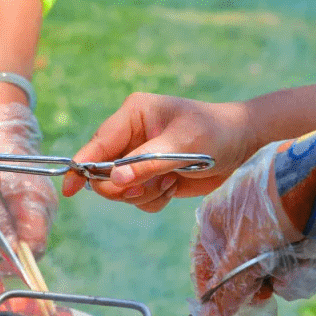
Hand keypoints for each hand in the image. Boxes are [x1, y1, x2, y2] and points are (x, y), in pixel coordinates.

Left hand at [0, 101, 57, 259]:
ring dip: (11, 246)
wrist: (0, 128)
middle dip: (13, 256)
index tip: (0, 268)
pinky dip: (13, 236)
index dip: (18, 263)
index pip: (34, 246)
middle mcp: (45, 205)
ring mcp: (45, 204)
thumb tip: (8, 255)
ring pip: (30, 239)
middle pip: (34, 246)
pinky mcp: (39, 204)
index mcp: (33, 200)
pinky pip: (28, 228)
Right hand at [62, 93, 257, 211]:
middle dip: (123, 186)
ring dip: (143, 193)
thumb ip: (146, 163)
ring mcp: (139, 158)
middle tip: (144, 187)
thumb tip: (114, 180)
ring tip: (169, 181)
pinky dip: (152, 200)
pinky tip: (173, 187)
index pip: (98, 143)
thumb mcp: (182, 145)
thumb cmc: (217, 133)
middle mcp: (131, 136)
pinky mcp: (149, 177)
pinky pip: (136, 200)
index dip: (82, 166)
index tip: (71, 188)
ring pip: (120, 190)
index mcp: (133, 115)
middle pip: (103, 172)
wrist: (244, 145)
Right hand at [190, 141, 315, 315]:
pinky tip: (307, 263)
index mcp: (213, 218)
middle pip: (237, 268)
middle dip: (251, 288)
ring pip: (265, 264)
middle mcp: (237, 216)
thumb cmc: (273, 211)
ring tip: (292, 276)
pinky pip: (289, 253)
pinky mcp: (296, 219)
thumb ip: (227, 289)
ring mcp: (268, 217)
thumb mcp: (245, 255)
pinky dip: (297, 264)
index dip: (210, 302)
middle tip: (264, 300)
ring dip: (277, 277)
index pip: (202, 267)